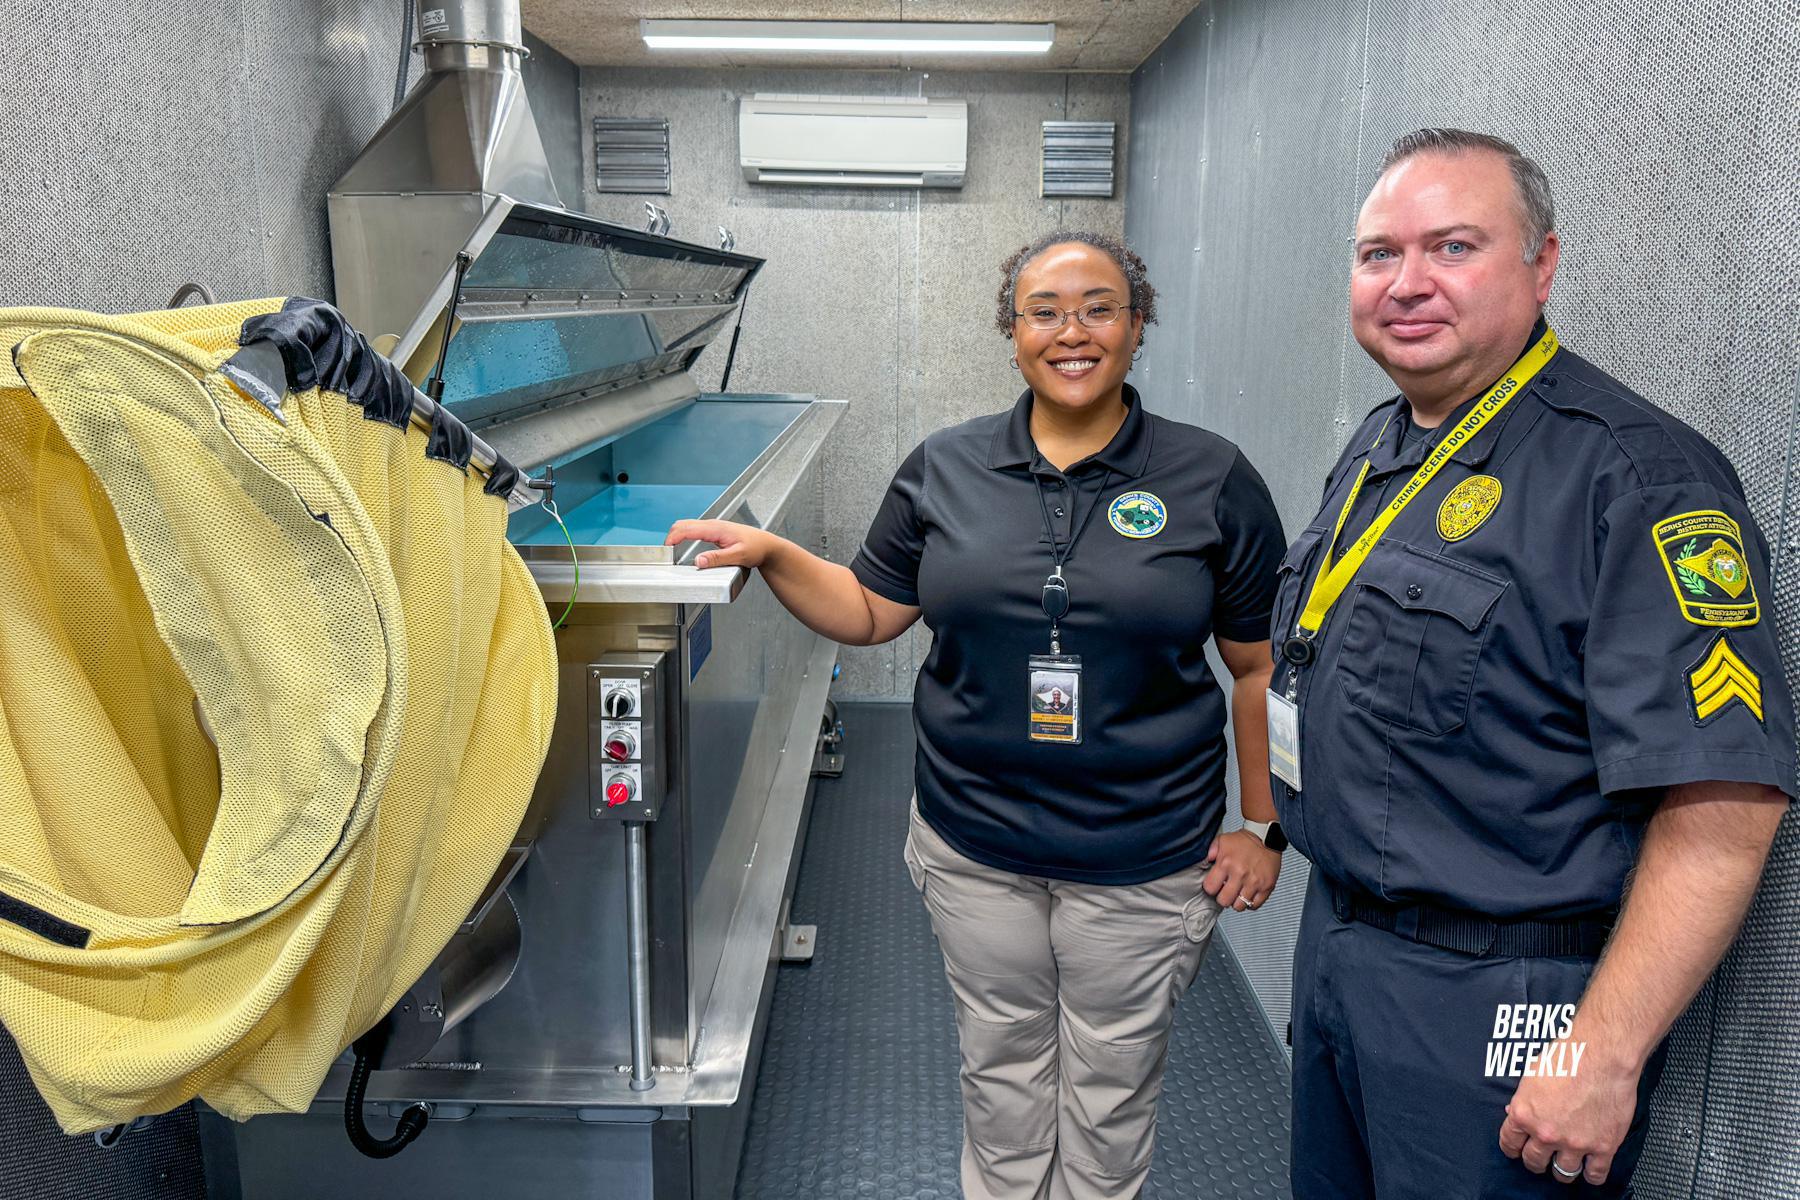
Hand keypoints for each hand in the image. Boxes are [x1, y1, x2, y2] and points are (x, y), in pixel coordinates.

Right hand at [666, 519, 777, 569]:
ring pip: (686, 527)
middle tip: (664, 554)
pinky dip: (682, 537)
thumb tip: (698, 561)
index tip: (665, 551)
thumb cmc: (756, 548)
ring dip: (675, 536)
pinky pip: (693, 531)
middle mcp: (712, 525)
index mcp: (715, 528)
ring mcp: (712, 528)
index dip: (672, 539)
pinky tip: (681, 547)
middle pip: (683, 525)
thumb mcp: (738, 556)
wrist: (767, 546)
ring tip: (669, 552)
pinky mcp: (713, 533)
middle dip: (670, 537)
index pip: (686, 529)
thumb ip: (717, 559)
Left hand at [1201, 830, 1280, 911]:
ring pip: (1239, 906)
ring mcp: (1254, 882)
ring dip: (1236, 902)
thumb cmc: (1245, 841)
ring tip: (1237, 894)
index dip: (1211, 888)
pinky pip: (1255, 905)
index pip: (1210, 888)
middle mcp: (1240, 874)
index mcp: (1226, 863)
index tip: (1214, 885)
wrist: (1267, 837)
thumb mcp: (1222, 840)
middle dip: (1222, 898)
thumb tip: (1206, 862)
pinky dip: (1250, 903)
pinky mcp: (1267, 886)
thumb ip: (1211, 851)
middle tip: (1226, 892)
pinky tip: (1248, 895)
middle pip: (1224, 901)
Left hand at [1499, 1048, 1639, 1185]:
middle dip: (1534, 1161)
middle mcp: (1546, 1133)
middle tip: (1539, 1158)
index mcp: (1524, 1114)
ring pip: (1563, 1173)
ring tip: (1563, 1165)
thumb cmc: (1568, 1057)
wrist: (1602, 1056)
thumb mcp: (1532, 1075)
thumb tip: (1515, 1112)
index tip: (1515, 1150)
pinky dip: (1591, 1176)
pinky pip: (1595, 1175)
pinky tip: (1590, 1170)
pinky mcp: (1603, 1147)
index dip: (1511, 1148)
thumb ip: (1524, 1100)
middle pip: (1534, 1161)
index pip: (1509, 1143)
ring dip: (1561, 1170)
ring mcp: (1575, 1143)